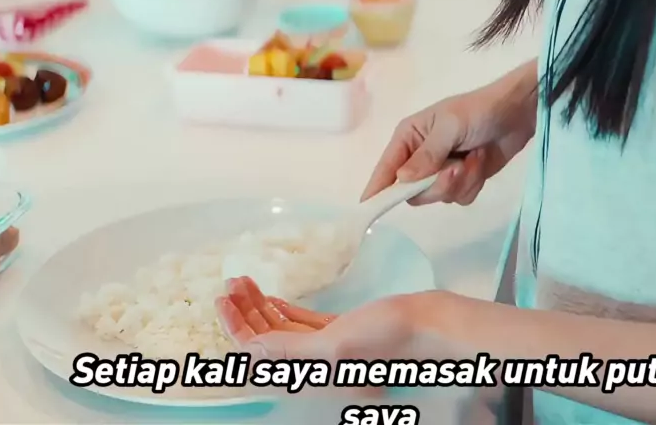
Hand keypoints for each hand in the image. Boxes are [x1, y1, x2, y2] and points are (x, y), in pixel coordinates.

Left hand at [215, 277, 458, 364]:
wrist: (432, 325)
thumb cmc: (390, 336)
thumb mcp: (334, 345)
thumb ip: (290, 350)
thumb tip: (247, 350)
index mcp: (310, 374)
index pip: (258, 353)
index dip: (237, 328)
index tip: (223, 300)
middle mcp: (315, 366)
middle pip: (266, 340)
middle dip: (244, 313)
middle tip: (230, 283)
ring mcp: (329, 349)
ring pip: (282, 330)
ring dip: (260, 307)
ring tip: (244, 282)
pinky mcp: (343, 332)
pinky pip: (303, 325)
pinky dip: (284, 310)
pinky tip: (272, 297)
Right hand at [362, 85, 531, 205]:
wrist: (518, 113)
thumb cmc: (478, 111)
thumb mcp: (450, 127)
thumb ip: (426, 156)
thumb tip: (401, 180)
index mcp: (409, 137)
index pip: (386, 168)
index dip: (376, 189)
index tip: (368, 209)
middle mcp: (420, 157)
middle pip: (413, 192)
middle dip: (436, 185)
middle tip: (455, 169)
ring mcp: (441, 171)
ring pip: (438, 197)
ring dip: (460, 182)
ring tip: (473, 158)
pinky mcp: (462, 180)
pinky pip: (459, 198)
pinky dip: (473, 184)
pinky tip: (481, 163)